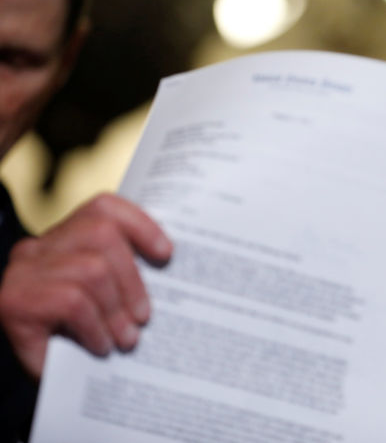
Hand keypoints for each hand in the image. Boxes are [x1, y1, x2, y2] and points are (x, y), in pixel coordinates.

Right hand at [0, 193, 171, 377]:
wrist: (38, 379)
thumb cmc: (73, 335)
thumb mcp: (101, 298)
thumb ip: (123, 275)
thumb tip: (168, 267)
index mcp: (63, 238)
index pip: (104, 208)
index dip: (140, 225)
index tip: (167, 254)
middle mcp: (38, 247)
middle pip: (102, 234)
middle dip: (133, 279)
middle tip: (144, 318)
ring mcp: (23, 272)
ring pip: (91, 270)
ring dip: (116, 310)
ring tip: (126, 338)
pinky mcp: (13, 302)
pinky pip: (72, 302)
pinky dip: (95, 327)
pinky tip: (101, 346)